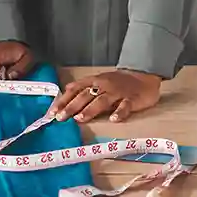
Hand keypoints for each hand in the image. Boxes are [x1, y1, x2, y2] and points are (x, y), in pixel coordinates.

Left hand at [48, 70, 163, 123]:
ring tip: (80, 119)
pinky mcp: (132, 99)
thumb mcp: (99, 82)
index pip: (75, 89)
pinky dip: (119, 112)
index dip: (63, 100)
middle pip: (85, 95)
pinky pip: (125, 106)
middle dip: (72, 107)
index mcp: (94, 81)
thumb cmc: (119, 82)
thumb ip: (84, 89)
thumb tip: (64, 96)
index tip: (52, 112)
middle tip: (60, 118)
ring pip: (102, 100)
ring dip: (90, 110)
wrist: (144, 77)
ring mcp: (118, 92)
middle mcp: (104, 85)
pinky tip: (113, 119)